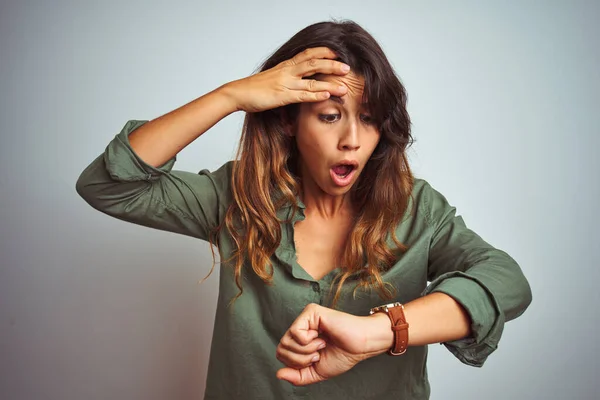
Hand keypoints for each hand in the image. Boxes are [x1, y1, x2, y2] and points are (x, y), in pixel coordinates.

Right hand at [221, 47, 350, 112]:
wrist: (238, 93)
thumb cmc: (254, 88)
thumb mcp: (273, 79)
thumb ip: (286, 79)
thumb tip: (298, 83)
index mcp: (286, 66)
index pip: (309, 54)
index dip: (324, 52)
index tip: (338, 53)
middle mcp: (288, 72)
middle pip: (314, 63)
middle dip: (332, 65)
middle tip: (347, 67)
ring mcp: (286, 83)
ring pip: (312, 80)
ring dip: (330, 83)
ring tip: (344, 87)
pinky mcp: (282, 96)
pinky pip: (302, 95)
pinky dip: (316, 95)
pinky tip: (327, 96)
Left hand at [275, 303, 392, 385]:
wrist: (360, 346)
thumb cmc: (343, 355)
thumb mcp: (316, 372)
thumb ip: (297, 376)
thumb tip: (278, 374)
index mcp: (300, 339)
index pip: (281, 354)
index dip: (296, 364)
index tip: (315, 359)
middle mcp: (300, 326)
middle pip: (281, 348)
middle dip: (300, 359)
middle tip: (318, 353)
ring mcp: (304, 318)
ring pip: (286, 341)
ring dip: (306, 350)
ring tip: (321, 344)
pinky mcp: (310, 312)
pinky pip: (295, 332)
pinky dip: (308, 341)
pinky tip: (321, 337)